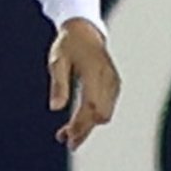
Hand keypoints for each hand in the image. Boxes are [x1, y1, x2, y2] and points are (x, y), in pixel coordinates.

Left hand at [48, 19, 120, 149]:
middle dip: (84, 130)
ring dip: (88, 126)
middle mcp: (108, 79)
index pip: (91, 106)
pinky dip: (94, 117)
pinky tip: (78, 122)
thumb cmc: (68, 44)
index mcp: (94, 71)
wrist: (85, 30)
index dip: (80, 125)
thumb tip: (55, 108)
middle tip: (65, 140)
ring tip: (66, 134)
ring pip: (105, 113)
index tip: (67, 138)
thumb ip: (58, 84)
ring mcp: (114, 82)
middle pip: (100, 114)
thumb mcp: (57, 60)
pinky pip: (107, 107)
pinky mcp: (114, 85)